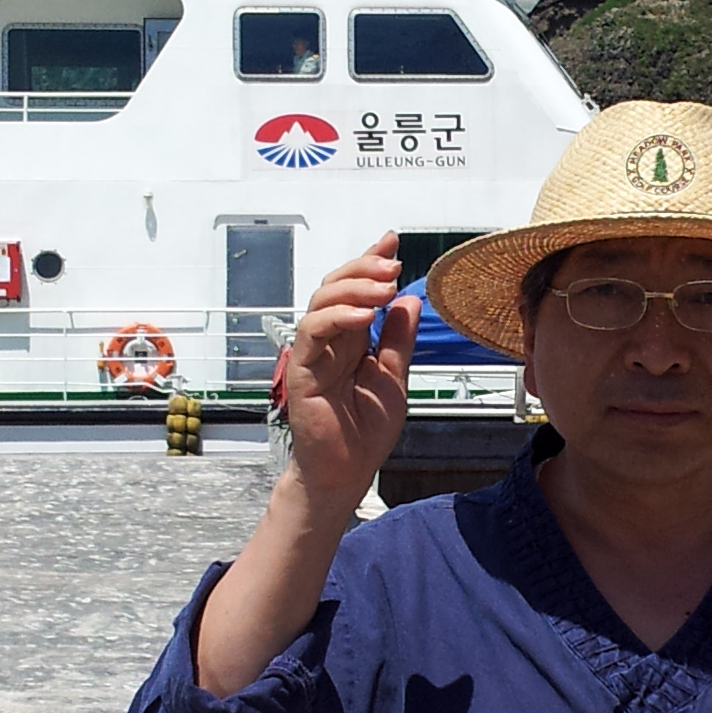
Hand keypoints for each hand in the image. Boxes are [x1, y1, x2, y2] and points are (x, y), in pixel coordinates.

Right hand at [280, 232, 419, 514]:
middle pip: (336, 287)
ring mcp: (313, 354)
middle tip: (393, 265)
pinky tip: (364, 315)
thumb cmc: (365, 431)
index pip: (356, 291)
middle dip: (364, 268)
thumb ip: (398, 340)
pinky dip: (337, 318)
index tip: (393, 240)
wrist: (348, 472)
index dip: (370, 262)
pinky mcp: (303, 371)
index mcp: (350, 339)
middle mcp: (329, 341)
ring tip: (384, 285)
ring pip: (322, 302)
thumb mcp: (394, 377)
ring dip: (353, 287)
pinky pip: (313, 333)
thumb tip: (409, 300)